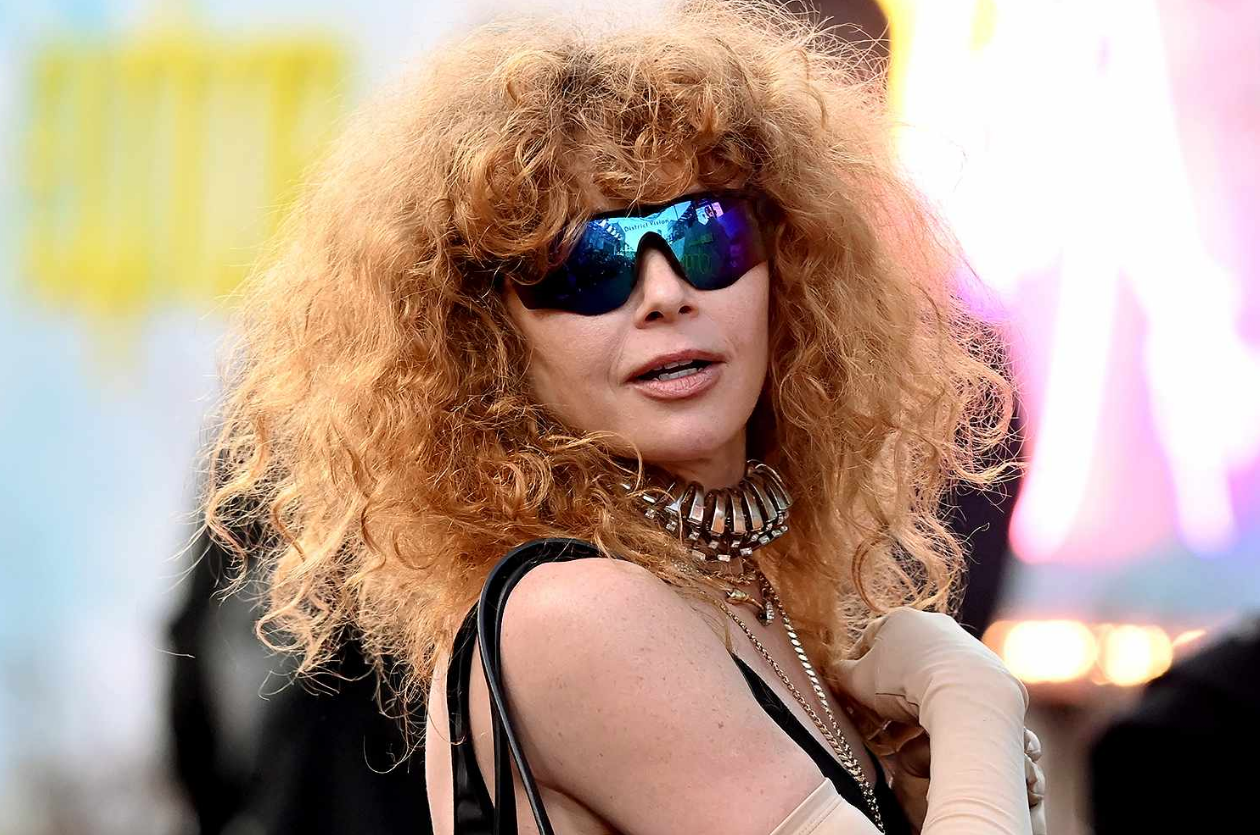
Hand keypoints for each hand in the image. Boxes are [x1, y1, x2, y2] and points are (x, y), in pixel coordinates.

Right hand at [833, 608, 1034, 834]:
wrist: (965, 694)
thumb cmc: (903, 682)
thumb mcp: (856, 681)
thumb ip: (841, 675)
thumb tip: (836, 673)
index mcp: (898, 619)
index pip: (867, 642)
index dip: (855, 673)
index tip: (852, 698)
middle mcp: (932, 624)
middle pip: (899, 661)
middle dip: (886, 692)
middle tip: (878, 721)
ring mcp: (962, 643)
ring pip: (926, 675)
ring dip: (912, 702)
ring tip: (904, 734)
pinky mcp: (986, 666)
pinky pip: (953, 686)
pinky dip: (941, 704)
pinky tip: (933, 728)